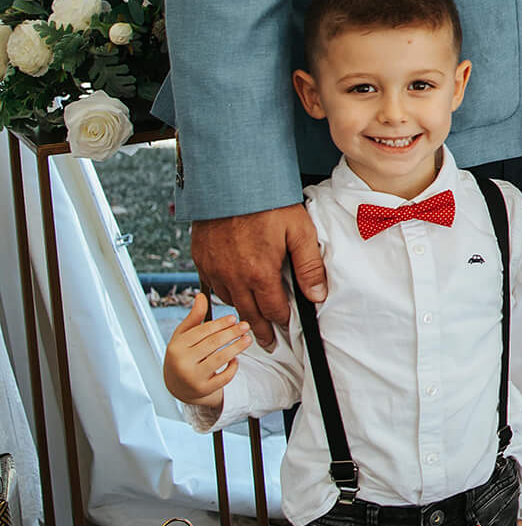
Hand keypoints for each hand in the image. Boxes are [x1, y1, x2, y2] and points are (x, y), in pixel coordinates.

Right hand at [162, 293, 250, 408]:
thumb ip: (194, 317)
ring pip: (220, 359)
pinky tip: (236, 359)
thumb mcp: (183, 336)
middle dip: (232, 333)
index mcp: (176, 347)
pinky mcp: (203, 389)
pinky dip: (232, 367)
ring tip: (248, 339)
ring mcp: (192, 377)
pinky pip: (223, 377)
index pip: (201, 332)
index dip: (219, 324)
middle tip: (246, 325)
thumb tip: (201, 296)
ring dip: (237, 347)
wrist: (177, 386)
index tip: (233, 318)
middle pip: (213, 344)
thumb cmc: (183, 355)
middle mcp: (182, 363)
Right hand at [190, 205, 325, 348]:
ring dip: (240, 310)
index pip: (273, 310)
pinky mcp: (200, 258)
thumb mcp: (299, 232)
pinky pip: (211, 285)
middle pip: (248, 313)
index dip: (281, 322)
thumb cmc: (268, 204)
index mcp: (259, 274)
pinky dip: (222, 292)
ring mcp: (213, 268)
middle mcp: (233, 277)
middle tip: (265, 343)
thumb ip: (309, 266)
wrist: (230, 182)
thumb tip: (317, 296)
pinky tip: (231, 292)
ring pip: (228, 300)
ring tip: (250, 319)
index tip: (285, 330)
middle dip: (259, 331)